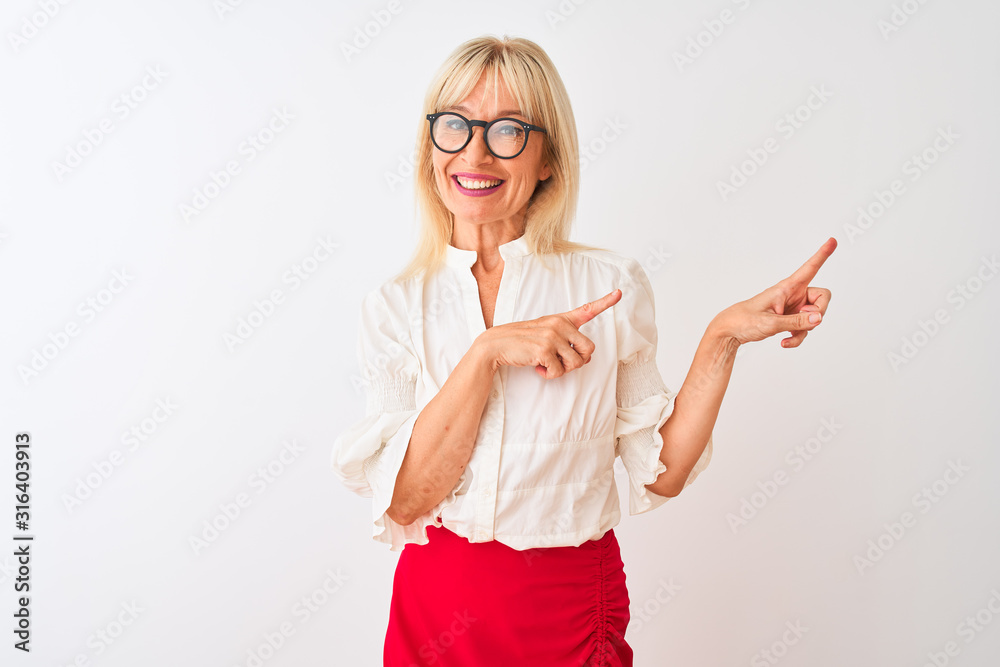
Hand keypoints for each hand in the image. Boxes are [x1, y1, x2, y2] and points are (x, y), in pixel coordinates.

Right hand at [477, 289, 621, 378]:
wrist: (497, 344)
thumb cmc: (522, 342)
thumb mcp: (544, 333)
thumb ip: (565, 340)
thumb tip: (585, 357)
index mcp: (561, 319)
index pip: (587, 309)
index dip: (606, 302)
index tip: (619, 292)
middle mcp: (560, 325)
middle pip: (589, 350)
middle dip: (579, 361)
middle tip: (561, 362)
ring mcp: (553, 336)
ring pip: (576, 363)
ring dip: (561, 370)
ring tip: (546, 363)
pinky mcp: (545, 349)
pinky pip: (559, 372)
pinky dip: (548, 375)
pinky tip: (537, 367)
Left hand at [712, 237, 835, 347]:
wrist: (730, 331)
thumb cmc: (745, 320)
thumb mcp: (771, 322)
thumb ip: (797, 322)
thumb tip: (818, 318)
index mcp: (787, 287)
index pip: (809, 268)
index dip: (822, 255)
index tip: (832, 240)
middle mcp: (792, 295)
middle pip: (822, 298)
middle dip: (819, 312)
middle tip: (807, 321)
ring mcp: (792, 308)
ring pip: (814, 316)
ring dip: (806, 329)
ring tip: (788, 334)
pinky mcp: (789, 319)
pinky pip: (804, 327)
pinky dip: (797, 337)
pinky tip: (785, 342)